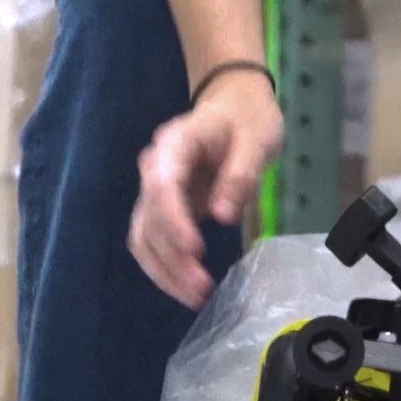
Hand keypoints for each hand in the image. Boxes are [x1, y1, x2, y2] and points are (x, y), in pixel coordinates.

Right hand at [129, 69, 281, 307]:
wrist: (234, 104)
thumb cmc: (248, 117)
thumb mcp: (257, 138)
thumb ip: (240, 173)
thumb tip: (222, 217)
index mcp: (174, 144)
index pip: (162, 186)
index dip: (174, 221)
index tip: (195, 249)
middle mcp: (153, 168)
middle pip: (149, 219)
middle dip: (172, 258)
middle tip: (201, 288)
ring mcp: (153, 190)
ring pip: (143, 237)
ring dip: (164, 271)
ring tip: (195, 297)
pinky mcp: (162, 208)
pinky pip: (152, 241)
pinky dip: (165, 267)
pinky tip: (186, 286)